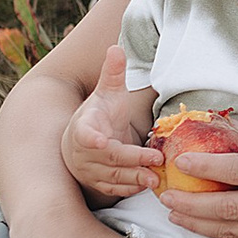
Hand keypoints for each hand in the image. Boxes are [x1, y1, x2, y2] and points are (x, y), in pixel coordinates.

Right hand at [60, 45, 160, 201]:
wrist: (81, 143)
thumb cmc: (99, 114)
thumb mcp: (106, 93)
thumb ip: (112, 73)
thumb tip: (116, 47)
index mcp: (83, 127)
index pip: (85, 134)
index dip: (92, 139)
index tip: (102, 141)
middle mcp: (83, 152)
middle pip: (108, 158)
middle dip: (132, 160)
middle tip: (156, 159)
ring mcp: (89, 171)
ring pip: (112, 178)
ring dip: (135, 178)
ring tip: (156, 178)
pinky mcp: (98, 185)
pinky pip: (114, 190)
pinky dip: (131, 188)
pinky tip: (148, 184)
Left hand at [150, 127, 237, 237]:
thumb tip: (226, 126)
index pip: (237, 171)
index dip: (203, 168)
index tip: (179, 163)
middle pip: (226, 209)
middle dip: (189, 204)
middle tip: (165, 197)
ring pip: (232, 232)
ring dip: (199, 225)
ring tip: (177, 214)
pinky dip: (226, 236)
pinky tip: (209, 227)